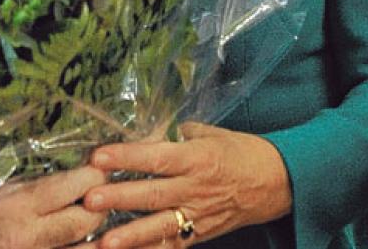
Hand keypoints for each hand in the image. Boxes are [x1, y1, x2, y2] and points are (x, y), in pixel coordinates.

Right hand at [0, 167, 106, 248]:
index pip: (73, 186)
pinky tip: (78, 247)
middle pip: (84, 222)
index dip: (94, 175)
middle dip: (100, 207)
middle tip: (103, 199)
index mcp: (18, 204)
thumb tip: (63, 172)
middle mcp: (28, 236)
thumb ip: (26, 183)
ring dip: (95, 241)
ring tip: (102, 231)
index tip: (101, 168)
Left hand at [85, 122, 291, 247]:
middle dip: (120, 198)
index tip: (99, 156)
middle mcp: (196, 188)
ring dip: (130, 235)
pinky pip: (172, 246)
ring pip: (160, 227)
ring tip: (104, 242)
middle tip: (90, 199)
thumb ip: (179, 133)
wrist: (277, 182)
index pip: (158, 157)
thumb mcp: (213, 133)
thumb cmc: (243, 153)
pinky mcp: (200, 234)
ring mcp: (198, 215)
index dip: (127, 157)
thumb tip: (149, 130)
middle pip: (153, 194)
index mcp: (198, 157)